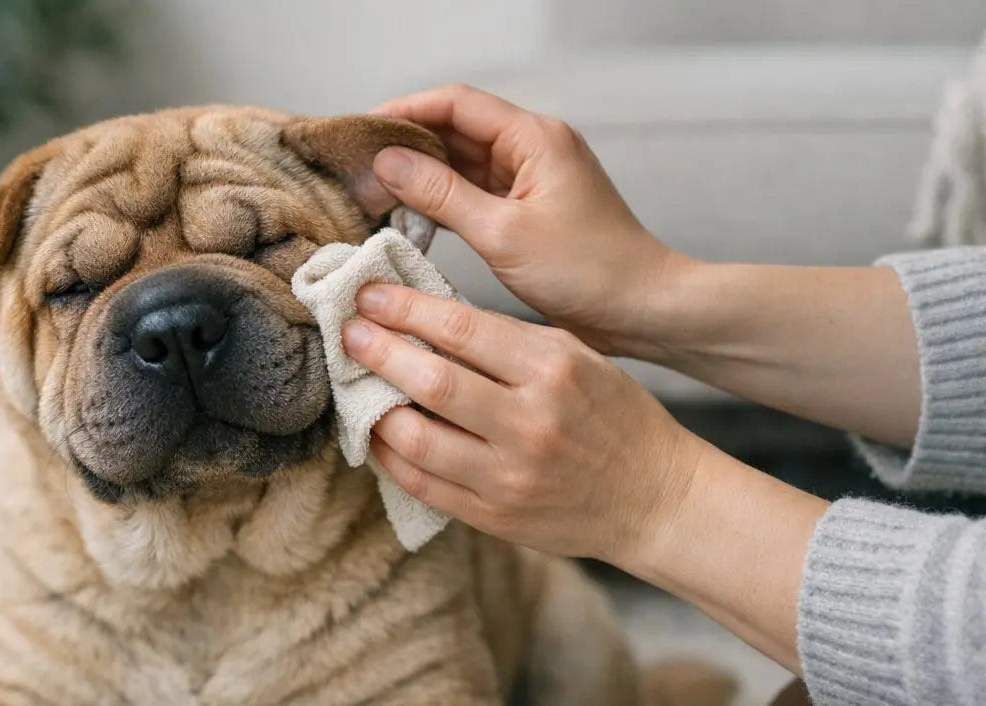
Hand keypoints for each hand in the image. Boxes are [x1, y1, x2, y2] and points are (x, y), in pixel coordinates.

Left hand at [344, 283, 701, 564]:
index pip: (459, 329)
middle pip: (431, 381)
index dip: (403, 309)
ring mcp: (509, 475)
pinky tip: (376, 436)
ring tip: (355, 387)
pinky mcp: (495, 516)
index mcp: (553, 370)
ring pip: (416, 439)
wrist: (655, 498)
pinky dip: (390, 458)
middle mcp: (530, 422)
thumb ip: (509, 343)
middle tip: (348, 334)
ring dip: (373, 410)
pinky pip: (422, 485)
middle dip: (378, 352)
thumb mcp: (576, 360)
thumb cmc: (614, 418)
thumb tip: (428, 321)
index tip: (368, 296)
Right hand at [371, 84, 683, 356]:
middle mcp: (532, 150)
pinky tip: (408, 217)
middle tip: (357, 167)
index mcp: (535, 139)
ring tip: (372, 193)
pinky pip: (472, 195)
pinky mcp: (526, 212)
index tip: (362, 131)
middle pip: (455, 130)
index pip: (456, 103)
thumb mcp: (503, 233)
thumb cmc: (589, 270)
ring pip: (460, 164)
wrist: (640, 309)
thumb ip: (441, 194)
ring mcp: (529, 181)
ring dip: (418, 176)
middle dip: (405, 145)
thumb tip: (388, 162)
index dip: (405, 111)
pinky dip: (439, 202)